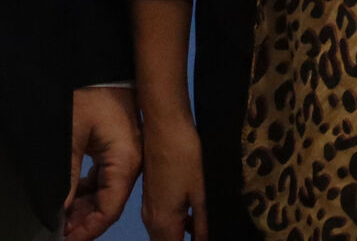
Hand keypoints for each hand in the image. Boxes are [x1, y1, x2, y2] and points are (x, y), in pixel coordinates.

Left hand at [64, 87, 141, 240]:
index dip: (88, 230)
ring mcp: (126, 154)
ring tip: (60, 218)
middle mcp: (131, 162)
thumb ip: (67, 178)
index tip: (65, 240)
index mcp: (126, 161)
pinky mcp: (117, 146)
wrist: (97, 62)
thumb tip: (61, 212)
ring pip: (106, 192)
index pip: (109, 209)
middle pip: (109, 204)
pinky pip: (105, 178)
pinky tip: (70, 198)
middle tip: (58, 231)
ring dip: (84, 207)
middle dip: (84, 221)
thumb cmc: (87, 95)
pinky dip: (87, 191)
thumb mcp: (70, 138)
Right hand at [138, 107, 207, 240]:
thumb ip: (202, 225)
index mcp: (163, 224)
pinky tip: (194, 216)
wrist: (164, 127)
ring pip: (165, 236)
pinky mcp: (151, 197)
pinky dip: (177, 226)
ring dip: (182, 237)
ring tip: (204, 229)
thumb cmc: (185, 157)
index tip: (207, 240)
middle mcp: (151, 221)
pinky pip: (163, 222)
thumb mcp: (201, 193)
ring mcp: (149, 209)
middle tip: (207, 235)